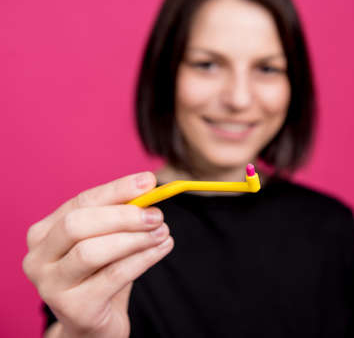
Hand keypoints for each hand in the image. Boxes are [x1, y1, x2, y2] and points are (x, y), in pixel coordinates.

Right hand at [23, 172, 173, 337]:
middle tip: (157, 214)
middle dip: (123, 215)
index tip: (149, 181)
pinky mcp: (73, 308)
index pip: (81, 202)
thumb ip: (120, 216)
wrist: (94, 324)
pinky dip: (143, 258)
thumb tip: (148, 186)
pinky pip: (113, 276)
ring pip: (92, 251)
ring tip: (163, 232)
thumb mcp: (107, 241)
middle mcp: (38, 258)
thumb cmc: (100, 276)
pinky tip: (162, 248)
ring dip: (135, 238)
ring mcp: (50, 285)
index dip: (117, 190)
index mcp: (44, 233)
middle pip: (78, 224)